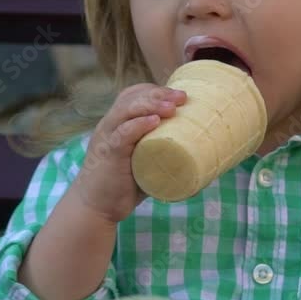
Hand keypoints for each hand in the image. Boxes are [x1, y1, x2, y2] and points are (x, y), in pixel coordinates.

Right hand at [71, 83, 186, 223]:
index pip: (134, 95)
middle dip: (159, 93)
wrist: (97, 208)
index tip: (180, 95)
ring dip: (151, 105)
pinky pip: (122, 134)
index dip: (156, 90)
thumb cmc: (124, 187)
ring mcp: (108, 138)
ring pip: (126, 110)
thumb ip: (165, 160)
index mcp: (119, 123)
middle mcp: (111, 125)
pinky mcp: (108, 154)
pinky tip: (154, 122)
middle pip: (132, 97)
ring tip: (172, 108)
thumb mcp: (145, 165)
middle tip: (182, 97)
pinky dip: (138, 125)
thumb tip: (204, 170)